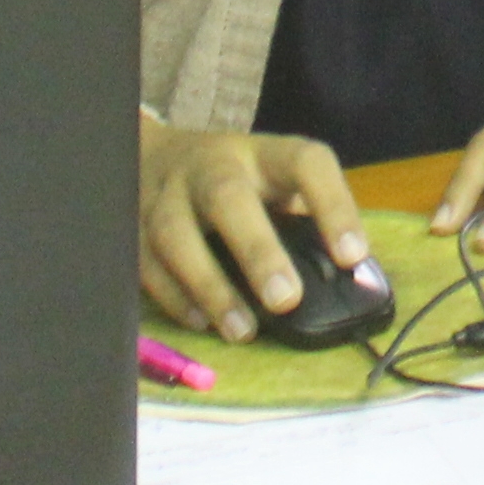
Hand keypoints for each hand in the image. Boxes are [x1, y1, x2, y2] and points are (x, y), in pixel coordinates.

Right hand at [138, 116, 374, 339]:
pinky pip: (146, 263)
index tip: (352, 256)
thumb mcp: (273, 183)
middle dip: (257, 249)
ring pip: (175, 233)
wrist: (151, 156)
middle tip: (286, 299)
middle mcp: (211, 166)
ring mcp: (164, 193)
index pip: (305, 162)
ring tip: (243, 331)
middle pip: (227, 196)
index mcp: (262, 154)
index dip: (333, 205)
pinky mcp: (131, 225)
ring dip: (210, 286)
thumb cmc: (235, 181)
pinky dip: (174, 297)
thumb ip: (302, 224)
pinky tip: (202, 323)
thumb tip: (347, 283)